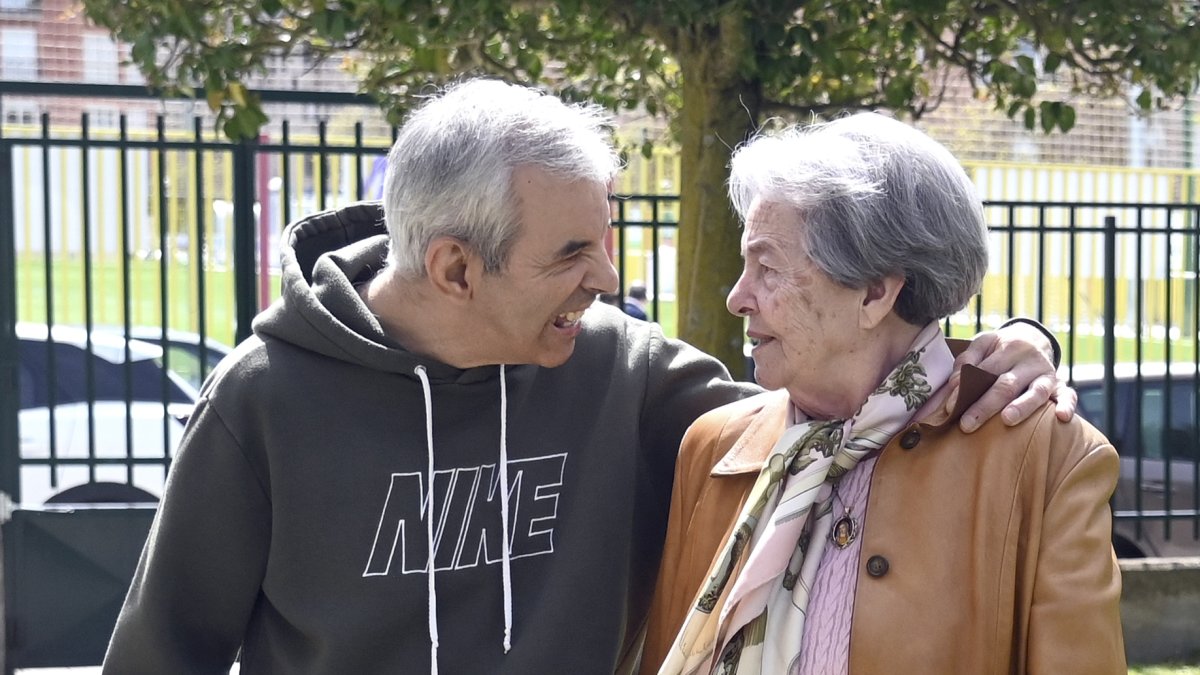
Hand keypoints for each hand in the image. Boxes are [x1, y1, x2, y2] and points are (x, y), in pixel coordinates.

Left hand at [947, 322, 1076, 432]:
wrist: (1033, 337)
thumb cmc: (1000, 347)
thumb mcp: (983, 344)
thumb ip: (967, 360)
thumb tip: (955, 384)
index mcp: (1007, 348)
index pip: (984, 371)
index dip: (965, 389)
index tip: (950, 407)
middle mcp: (1029, 360)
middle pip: (1006, 384)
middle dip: (986, 405)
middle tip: (967, 424)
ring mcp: (1046, 373)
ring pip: (1037, 391)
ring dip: (1023, 406)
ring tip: (1007, 419)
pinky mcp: (1060, 384)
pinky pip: (1068, 395)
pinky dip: (1068, 405)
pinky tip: (1063, 417)